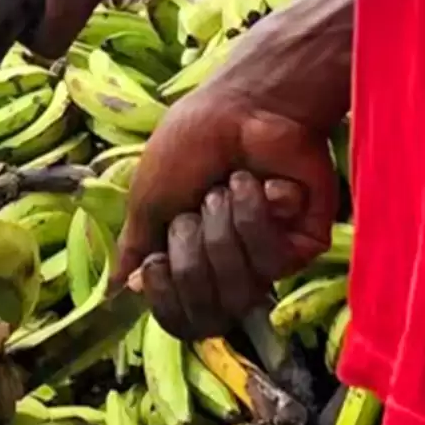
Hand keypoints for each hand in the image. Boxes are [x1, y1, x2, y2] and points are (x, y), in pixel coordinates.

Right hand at [116, 31, 348, 340]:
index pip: (182, 319)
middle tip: (198, 203)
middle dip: (194, 247)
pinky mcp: (305, 242)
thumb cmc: (193, 142)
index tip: (156, 262)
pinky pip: (274, 257)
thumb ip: (137, 247)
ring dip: (226, 223)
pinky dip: (257, 212)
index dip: (167, 296)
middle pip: (210, 307)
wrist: (243, 105)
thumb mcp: (148, 197)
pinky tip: (263, 181)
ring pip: (242, 282)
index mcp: (192, 259)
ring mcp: (270, 256)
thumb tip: (120, 290)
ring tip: (230, 183)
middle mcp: (230, 266)